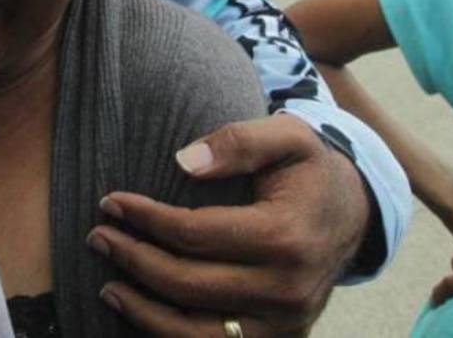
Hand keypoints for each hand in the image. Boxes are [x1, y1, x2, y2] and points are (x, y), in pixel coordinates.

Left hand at [90, 115, 368, 335]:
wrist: (354, 214)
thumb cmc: (309, 169)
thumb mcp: (288, 135)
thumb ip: (239, 141)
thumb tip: (183, 161)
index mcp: (285, 237)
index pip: (196, 234)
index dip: (147, 219)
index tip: (111, 203)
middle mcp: (287, 289)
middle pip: (189, 286)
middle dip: (134, 260)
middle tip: (98, 237)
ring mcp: (284, 322)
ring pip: (198, 334)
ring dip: (144, 313)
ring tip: (108, 286)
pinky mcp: (280, 337)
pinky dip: (173, 335)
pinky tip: (142, 313)